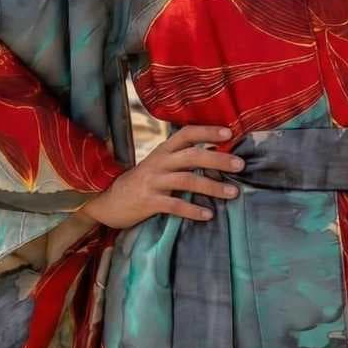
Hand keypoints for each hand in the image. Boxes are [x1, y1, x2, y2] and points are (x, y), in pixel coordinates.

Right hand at [77, 124, 243, 229]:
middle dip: (218, 159)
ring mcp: (153, 182)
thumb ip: (180, 160)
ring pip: (187, 180)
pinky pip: (174, 205)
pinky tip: (208, 215)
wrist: (106, 200)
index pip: (186, 133)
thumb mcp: (158, 165)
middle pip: (192, 156)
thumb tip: (216, 157)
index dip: (208, 131)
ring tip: (233, 193)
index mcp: (163, 151)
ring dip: (213, 187)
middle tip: (241, 164)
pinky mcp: (148, 202)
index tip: (229, 132)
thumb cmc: (141, 183)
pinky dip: (193, 210)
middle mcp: (159, 162)